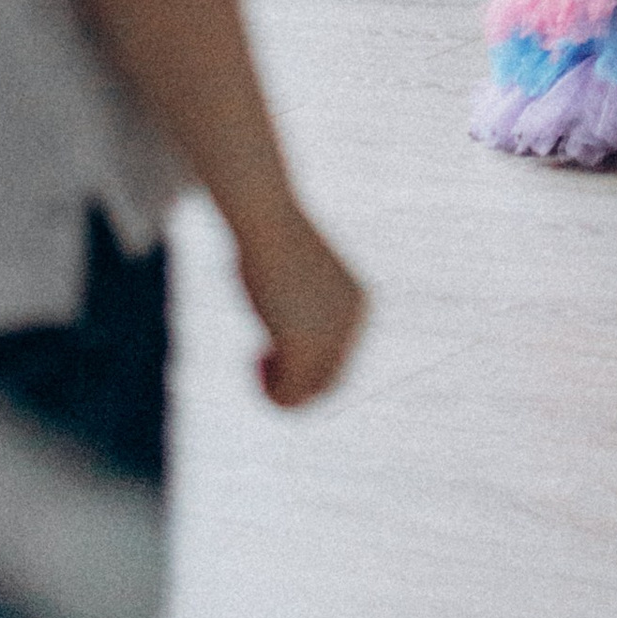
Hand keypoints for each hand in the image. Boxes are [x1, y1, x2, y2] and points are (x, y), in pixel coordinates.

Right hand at [236, 204, 367, 409]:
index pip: (339, 360)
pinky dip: (269, 392)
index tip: (274, 343)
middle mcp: (356, 323)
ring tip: (257, 359)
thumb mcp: (294, 281)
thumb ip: (302, 313)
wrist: (266, 218)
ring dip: (279, 390)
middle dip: (293, 381)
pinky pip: (289, 398)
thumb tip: (291, 350)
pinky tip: (255, 356)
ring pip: (309, 396)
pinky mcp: (305, 346)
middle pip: (328, 383)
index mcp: (361, 305)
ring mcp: (333, 336)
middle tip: (260, 358)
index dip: (304, 364)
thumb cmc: (270, 241)